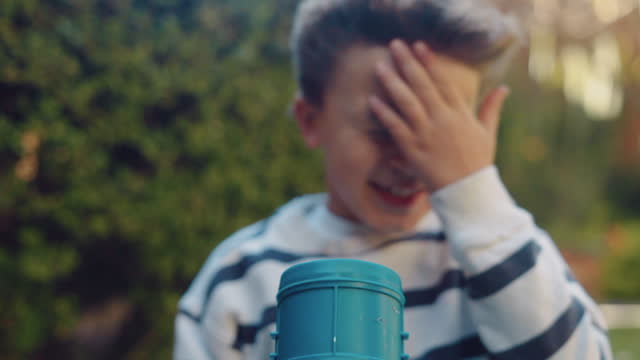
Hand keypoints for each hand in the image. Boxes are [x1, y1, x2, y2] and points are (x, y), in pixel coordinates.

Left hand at [369, 39, 509, 192]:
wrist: (468, 192)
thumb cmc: (478, 163)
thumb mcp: (488, 133)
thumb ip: (492, 108)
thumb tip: (504, 88)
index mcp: (460, 114)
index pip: (443, 82)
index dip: (430, 63)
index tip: (419, 46)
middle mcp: (443, 120)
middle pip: (422, 86)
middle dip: (408, 64)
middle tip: (395, 45)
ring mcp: (427, 134)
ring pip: (407, 103)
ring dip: (392, 83)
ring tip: (380, 67)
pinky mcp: (414, 150)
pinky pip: (396, 128)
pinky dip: (385, 113)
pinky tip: (373, 100)